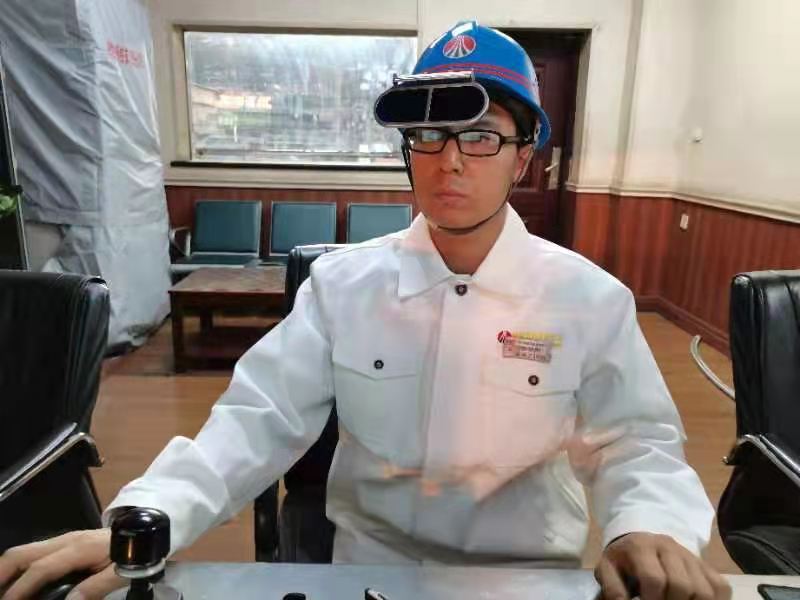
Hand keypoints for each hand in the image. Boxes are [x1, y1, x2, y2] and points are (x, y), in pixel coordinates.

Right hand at [0, 529, 124, 598]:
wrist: (145, 533)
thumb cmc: (133, 553)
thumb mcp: (121, 572)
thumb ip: (96, 587)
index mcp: (79, 548)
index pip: (41, 569)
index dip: (20, 589)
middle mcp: (65, 540)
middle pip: (22, 554)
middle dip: (0, 573)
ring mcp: (63, 540)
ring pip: (24, 551)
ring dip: (6, 571)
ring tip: (0, 590)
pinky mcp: (65, 543)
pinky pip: (34, 553)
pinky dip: (18, 568)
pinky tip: (16, 583)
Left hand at [594, 532, 730, 599]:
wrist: (640, 539)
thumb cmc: (623, 559)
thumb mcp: (607, 569)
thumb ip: (613, 589)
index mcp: (641, 547)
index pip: (654, 578)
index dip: (652, 599)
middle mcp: (669, 548)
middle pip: (683, 585)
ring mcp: (691, 556)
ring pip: (705, 590)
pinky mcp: (706, 565)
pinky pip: (722, 587)